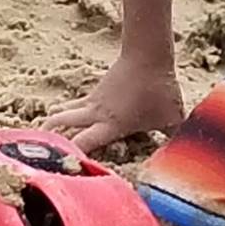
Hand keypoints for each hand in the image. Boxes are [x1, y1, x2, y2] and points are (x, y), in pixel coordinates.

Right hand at [43, 54, 184, 154]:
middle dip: (49, 138)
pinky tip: (62, 119)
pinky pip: (74, 106)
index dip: (73, 156)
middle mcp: (96, 114)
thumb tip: (184, 160)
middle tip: (39, 154)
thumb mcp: (171, 119)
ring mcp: (93, 101)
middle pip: (62, 125)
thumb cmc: (159, 88)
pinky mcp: (95, 92)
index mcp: (111, 124)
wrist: (148, 55)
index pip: (84, 143)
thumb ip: (174, 140)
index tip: (65, 169)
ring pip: (63, 113)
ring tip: (40, 138)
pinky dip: (65, 113)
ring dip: (52, 124)